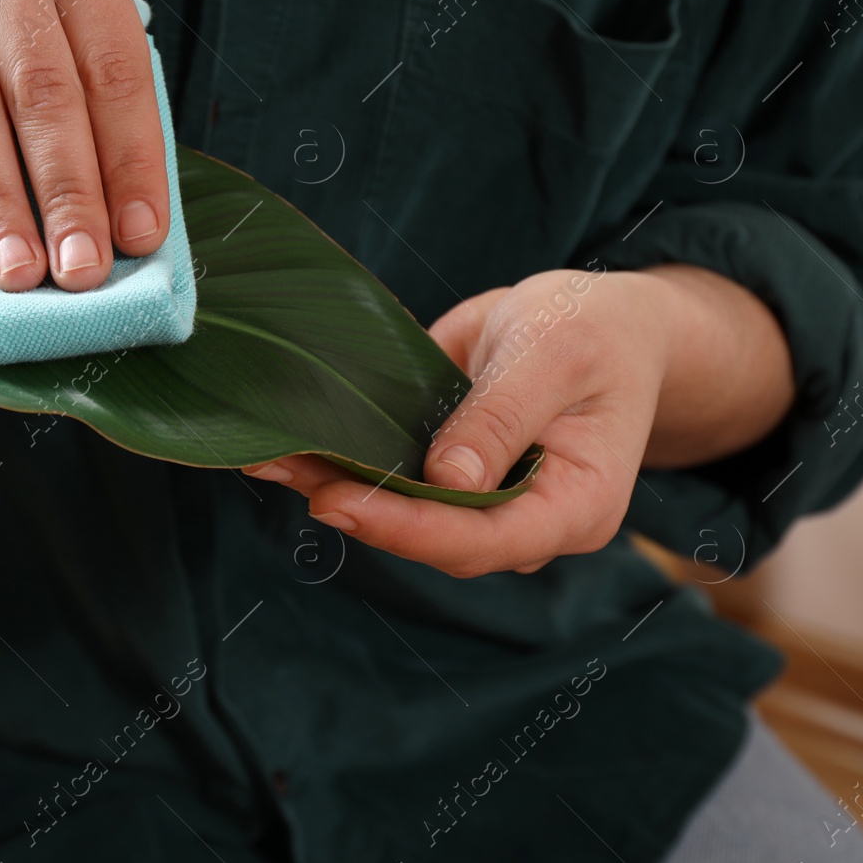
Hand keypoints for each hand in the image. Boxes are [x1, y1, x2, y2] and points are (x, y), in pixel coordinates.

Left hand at [244, 264, 794, 576]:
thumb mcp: (555, 353)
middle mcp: (529, 524)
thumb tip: (449, 481)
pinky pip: (396, 486)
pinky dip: (342, 467)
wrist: (598, 321)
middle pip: (436, 540)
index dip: (410, 528)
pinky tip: (285, 450)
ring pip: (406, 519)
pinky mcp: (453, 483)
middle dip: (357, 511)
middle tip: (277, 471)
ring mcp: (489, 510)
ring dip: (333, 489)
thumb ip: (504, 415)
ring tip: (264, 460)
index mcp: (577, 506)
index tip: (339, 502)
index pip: (486, 539)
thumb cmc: (592, 329)